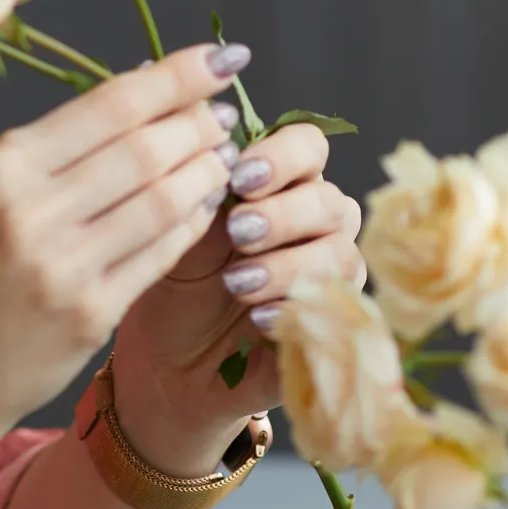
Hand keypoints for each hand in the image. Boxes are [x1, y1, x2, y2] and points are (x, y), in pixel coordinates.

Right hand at [0, 44, 246, 466]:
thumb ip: (51, 152)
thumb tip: (136, 90)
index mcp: (1, 167)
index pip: (110, 104)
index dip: (177, 77)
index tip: (221, 57)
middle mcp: (29, 208)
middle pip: (145, 146)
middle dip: (199, 124)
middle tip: (224, 118)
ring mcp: (61, 263)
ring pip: (164, 197)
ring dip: (207, 172)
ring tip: (224, 159)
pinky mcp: (89, 312)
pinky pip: (162, 253)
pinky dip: (193, 224)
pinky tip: (206, 208)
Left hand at [108, 122, 363, 474]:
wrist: (167, 362)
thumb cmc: (176, 285)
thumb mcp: (182, 233)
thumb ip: (207, 193)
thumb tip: (219, 148)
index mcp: (282, 185)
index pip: (308, 146)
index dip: (282, 156)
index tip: (239, 177)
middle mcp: (316, 225)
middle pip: (330, 201)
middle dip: (283, 215)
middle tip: (237, 233)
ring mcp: (330, 277)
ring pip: (339, 256)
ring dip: (287, 267)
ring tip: (236, 285)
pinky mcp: (332, 328)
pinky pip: (338, 314)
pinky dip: (296, 312)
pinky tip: (257, 319)